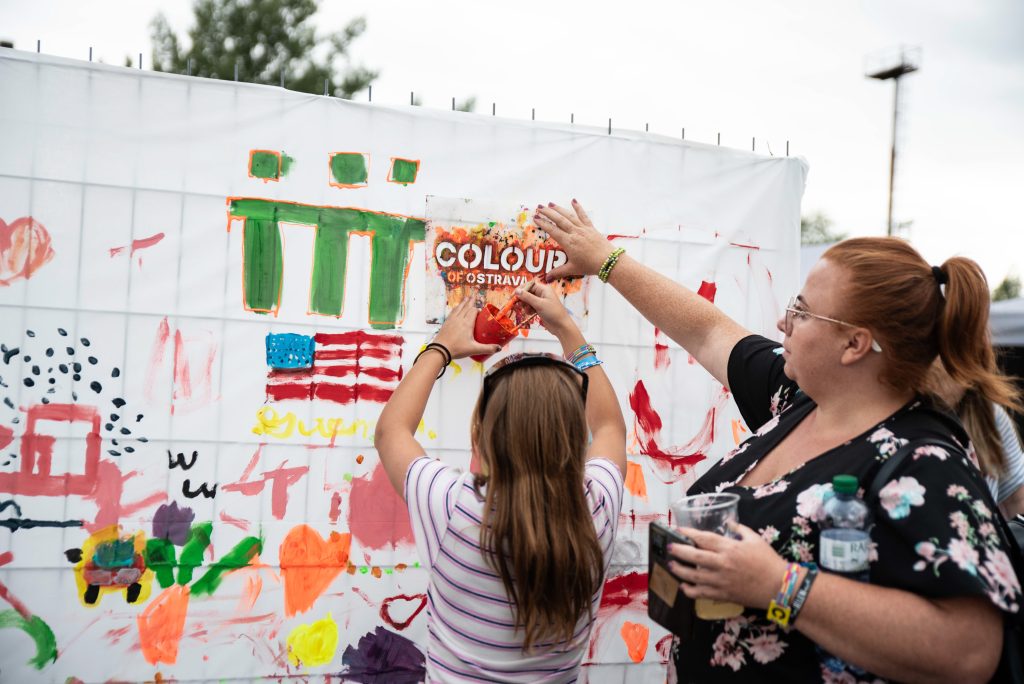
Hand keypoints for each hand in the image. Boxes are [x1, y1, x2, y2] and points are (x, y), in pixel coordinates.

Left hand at [433, 298, 501, 360]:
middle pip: (466, 307)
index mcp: (467, 323)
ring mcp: (451, 320)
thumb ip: (488, 349)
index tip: (480, 310)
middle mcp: (459, 319)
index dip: (477, 309)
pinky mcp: (446, 323)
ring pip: (458, 308)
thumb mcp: (474, 349)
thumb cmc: (456, 349)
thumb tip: (499, 348)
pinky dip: (456, 308)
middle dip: (471, 301)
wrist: (440, 350)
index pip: (473, 311)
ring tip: (466, 298)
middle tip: (474, 295)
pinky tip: (456, 308)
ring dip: (463, 302)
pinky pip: (452, 312)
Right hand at [514, 277, 575, 335]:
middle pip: (528, 292)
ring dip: (525, 304)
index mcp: (544, 289)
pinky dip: (528, 309)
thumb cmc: (553, 313)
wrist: (561, 326)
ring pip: (528, 300)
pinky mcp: (540, 308)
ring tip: (527, 310)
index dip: (521, 289)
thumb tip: (517, 291)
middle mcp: (542, 293)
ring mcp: (541, 301)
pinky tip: (530, 313)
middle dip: (522, 298)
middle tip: (516, 304)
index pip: (529, 285)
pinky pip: (530, 306)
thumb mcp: (539, 304)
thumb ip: (527, 297)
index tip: (513, 295)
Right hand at [534, 200, 615, 279]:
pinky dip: (578, 208)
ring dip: (559, 209)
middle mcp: (574, 233)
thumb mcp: (572, 269)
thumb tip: (546, 278)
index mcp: (568, 242)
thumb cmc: (590, 266)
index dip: (543, 223)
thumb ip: (558, 272)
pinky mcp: (591, 228)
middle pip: (559, 219)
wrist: (608, 261)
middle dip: (548, 212)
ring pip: (569, 216)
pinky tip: (573, 200)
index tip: (535, 218)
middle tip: (539, 207)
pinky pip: (583, 216)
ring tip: (551, 203)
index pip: (552, 230)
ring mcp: (583, 229)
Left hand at [667, 523, 788, 609]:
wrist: (779, 587)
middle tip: (669, 548)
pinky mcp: (723, 595)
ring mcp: (721, 581)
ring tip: (671, 565)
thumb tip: (728, 522)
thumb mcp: (755, 539)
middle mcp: (722, 564)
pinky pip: (701, 593)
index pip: (704, 538)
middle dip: (678, 551)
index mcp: (730, 548)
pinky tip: (684, 586)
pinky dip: (690, 591)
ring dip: (679, 570)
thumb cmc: (768, 561)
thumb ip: (740, 529)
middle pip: (693, 555)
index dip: (689, 533)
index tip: (678, 530)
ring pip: (693, 576)